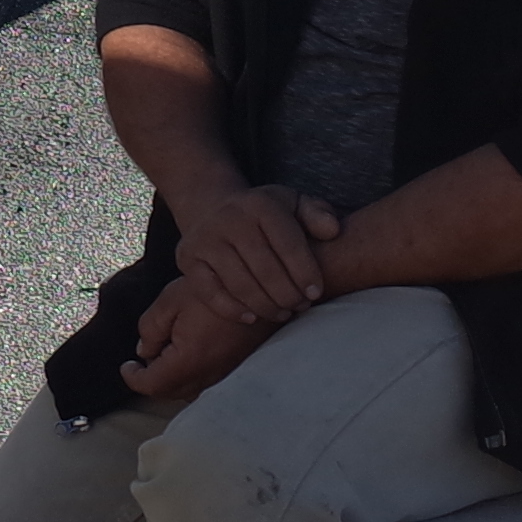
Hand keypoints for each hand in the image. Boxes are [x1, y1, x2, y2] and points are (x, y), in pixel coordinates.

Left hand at [121, 274, 275, 401]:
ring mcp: (226, 376)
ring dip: (171, 380)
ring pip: (188, 392)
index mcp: (188, 361)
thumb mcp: (171, 299)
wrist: (265, 287)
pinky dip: (190, 377)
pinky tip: (189, 354)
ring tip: (166, 354)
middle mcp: (208, 376)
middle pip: (169, 393)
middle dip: (151, 380)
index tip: (126, 365)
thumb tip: (144, 351)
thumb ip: (150, 327)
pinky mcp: (238, 370)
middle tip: (143, 359)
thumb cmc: (217, 288)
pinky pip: (206, 385)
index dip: (133, 378)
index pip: (152, 385)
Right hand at [165, 178, 341, 324]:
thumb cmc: (263, 216)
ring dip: (266, 306)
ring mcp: (205, 239)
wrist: (212, 209)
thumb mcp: (292, 205)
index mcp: (259, 204)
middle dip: (288, 294)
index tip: (315, 293)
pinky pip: (211, 293)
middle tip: (299, 307)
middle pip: (265, 269)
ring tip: (282, 313)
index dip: (306, 273)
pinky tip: (252, 318)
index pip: (288, 244)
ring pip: (240, 284)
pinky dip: (233, 310)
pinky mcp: (188, 259)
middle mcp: (229, 218)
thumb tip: (333, 230)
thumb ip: (317, 214)